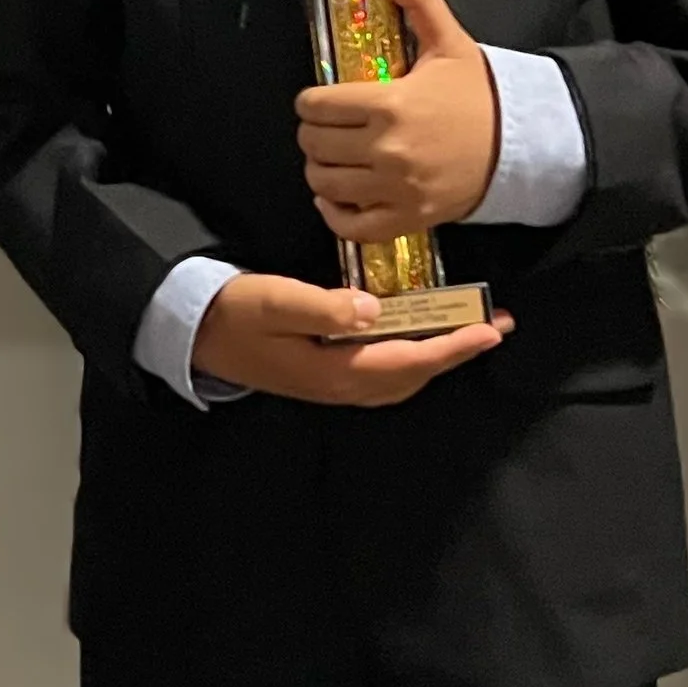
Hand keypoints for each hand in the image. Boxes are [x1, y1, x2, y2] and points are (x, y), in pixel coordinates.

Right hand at [193, 271, 510, 408]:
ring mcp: (334, 385)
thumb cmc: (234, 313)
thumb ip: (325, 305)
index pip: (411, 361)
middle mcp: (342, 386)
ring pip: (402, 377)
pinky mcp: (326, 375)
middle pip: (415, 374)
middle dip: (457, 352)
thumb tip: (374, 309)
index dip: (454, 345)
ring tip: (466, 331)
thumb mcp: (275, 300)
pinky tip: (415, 338)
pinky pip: (385, 372)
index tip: (490, 329)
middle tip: (493, 326)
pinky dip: (411, 357)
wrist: (194, 335)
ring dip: (437, 355)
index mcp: (336, 371)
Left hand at [296, 0, 499, 239]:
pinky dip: (334, 214)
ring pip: (324, 183)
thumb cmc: (479, 94)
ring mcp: (395, 188)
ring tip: (333, 156)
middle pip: (315, 144)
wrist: (522, 145)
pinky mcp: (406, 218)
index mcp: (390, 104)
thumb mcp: (449, 42)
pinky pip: (350, 225)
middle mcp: (387, 150)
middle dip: (314, 132)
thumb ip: (417, 0)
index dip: (310, 101)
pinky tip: (336, 196)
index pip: (317, 106)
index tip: (320, 100)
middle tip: (327, 127)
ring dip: (321, 169)